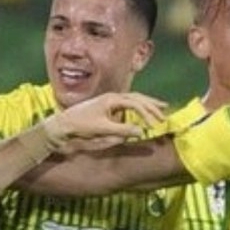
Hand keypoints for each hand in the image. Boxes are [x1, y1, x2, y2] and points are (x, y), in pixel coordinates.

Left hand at [42, 92, 166, 152]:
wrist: (64, 123)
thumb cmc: (82, 125)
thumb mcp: (103, 129)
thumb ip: (122, 130)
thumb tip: (141, 132)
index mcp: (112, 99)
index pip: (136, 104)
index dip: (147, 114)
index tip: (154, 126)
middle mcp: (113, 97)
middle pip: (138, 98)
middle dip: (152, 106)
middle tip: (165, 114)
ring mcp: (110, 100)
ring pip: (134, 99)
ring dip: (148, 104)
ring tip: (161, 107)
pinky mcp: (108, 106)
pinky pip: (128, 104)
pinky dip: (139, 107)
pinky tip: (144, 112)